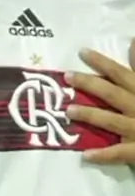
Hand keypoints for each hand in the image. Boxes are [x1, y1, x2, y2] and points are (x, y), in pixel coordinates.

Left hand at [65, 41, 134, 164]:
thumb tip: (132, 41)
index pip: (121, 73)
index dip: (102, 62)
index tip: (81, 52)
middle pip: (111, 93)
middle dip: (89, 84)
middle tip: (67, 77)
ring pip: (111, 121)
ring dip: (90, 115)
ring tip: (69, 111)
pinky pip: (119, 153)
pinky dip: (103, 154)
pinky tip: (85, 154)